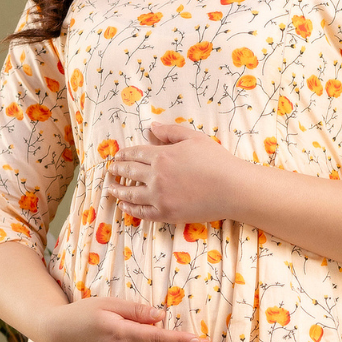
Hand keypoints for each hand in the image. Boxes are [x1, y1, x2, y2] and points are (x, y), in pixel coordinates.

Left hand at [106, 120, 248, 226]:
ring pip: (131, 194)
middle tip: (110, 170)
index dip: (124, 154)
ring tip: (110, 189)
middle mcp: (156, 176)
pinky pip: (142, 212)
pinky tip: (125, 207)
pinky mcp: (166, 214)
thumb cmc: (216, 161)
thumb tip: (151, 128)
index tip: (117, 156)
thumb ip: (170, 132)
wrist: (231, 189)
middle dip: (117, 170)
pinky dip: (130, 209)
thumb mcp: (193, 138)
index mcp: (161, 156)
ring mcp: (159, 197)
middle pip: (129, 172)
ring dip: (118, 190)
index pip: (135, 154)